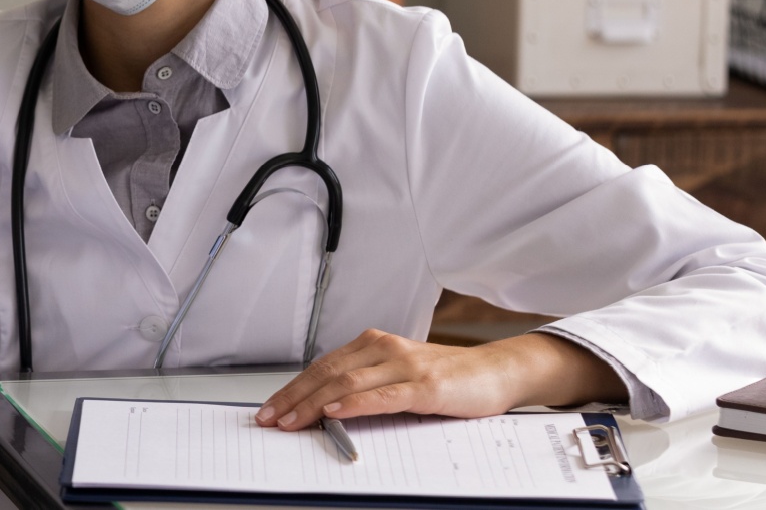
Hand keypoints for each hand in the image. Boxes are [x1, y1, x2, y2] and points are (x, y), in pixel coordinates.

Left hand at [254, 329, 624, 430]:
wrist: (497, 372)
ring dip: (313, 402)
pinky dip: (354, 403)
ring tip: (291, 420)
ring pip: (346, 381)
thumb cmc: (448, 378)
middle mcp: (384, 348)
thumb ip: (367, 385)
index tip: (270, 408)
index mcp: (374, 345)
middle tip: (269, 418)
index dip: (293, 387)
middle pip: (326, 372)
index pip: (322, 366)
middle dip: (293, 397)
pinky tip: (335, 411)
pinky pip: (382, 395)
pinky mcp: (424, 385)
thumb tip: (324, 407)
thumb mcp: (400, 377)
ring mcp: (404, 365)